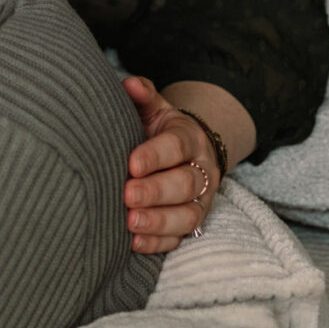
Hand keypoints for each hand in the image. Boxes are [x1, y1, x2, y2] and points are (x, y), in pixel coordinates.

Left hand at [120, 77, 221, 254]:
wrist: (184, 152)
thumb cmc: (159, 130)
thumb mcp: (154, 107)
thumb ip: (143, 94)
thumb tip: (128, 84)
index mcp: (189, 138)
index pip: (176, 147)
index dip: (155, 155)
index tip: (131, 163)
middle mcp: (200, 170)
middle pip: (185, 184)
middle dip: (155, 191)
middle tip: (127, 195)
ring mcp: (199, 200)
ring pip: (187, 215)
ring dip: (159, 221)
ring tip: (131, 222)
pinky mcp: (192, 222)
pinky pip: (180, 238)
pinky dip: (158, 243)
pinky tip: (135, 243)